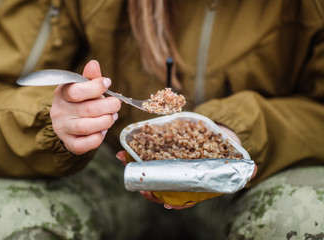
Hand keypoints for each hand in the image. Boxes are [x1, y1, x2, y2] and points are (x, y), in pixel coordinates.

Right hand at [50, 60, 120, 154]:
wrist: (68, 123)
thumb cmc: (80, 101)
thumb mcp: (83, 86)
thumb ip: (90, 77)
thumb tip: (94, 64)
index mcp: (62, 94)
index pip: (76, 91)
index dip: (95, 87)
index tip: (108, 83)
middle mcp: (59, 111)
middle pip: (87, 109)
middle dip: (108, 107)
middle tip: (116, 104)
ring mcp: (62, 128)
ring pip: (86, 127)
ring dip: (105, 122)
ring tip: (111, 117)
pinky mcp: (69, 143)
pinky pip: (83, 145)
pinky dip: (97, 138)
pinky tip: (102, 132)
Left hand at [116, 125, 256, 208]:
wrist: (218, 133)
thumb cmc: (225, 149)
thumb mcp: (235, 157)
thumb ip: (244, 166)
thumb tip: (254, 170)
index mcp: (195, 184)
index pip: (183, 199)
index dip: (174, 203)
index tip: (166, 204)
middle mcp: (180, 178)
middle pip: (162, 189)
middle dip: (150, 190)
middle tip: (143, 188)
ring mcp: (170, 166)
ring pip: (151, 174)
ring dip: (137, 171)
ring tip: (126, 164)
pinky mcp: (162, 152)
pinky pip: (146, 158)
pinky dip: (134, 156)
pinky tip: (124, 152)